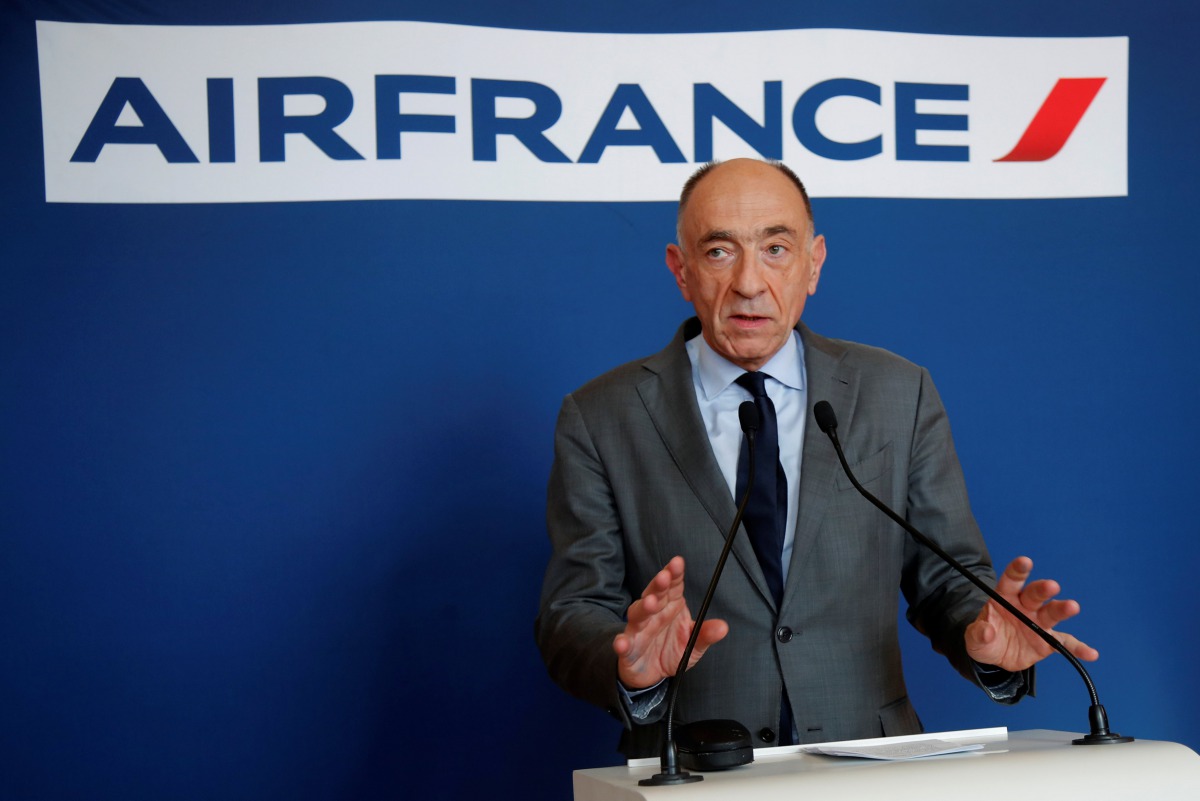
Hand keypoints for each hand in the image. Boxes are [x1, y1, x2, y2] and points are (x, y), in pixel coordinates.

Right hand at [612, 556, 728, 688]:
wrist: (651, 674)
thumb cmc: (672, 652)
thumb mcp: (693, 645)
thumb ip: (705, 634)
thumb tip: (723, 627)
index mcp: (670, 607)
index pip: (673, 586)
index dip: (674, 574)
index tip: (678, 562)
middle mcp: (653, 614)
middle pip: (654, 595)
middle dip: (658, 585)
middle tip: (665, 576)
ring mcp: (638, 630)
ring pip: (638, 615)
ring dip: (643, 608)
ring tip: (650, 603)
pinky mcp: (628, 649)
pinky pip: (624, 644)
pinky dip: (621, 643)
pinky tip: (622, 643)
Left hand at [965, 555, 1099, 670]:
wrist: (995, 656)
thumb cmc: (984, 639)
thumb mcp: (974, 638)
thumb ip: (979, 633)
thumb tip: (986, 630)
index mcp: (1005, 598)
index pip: (1011, 581)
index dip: (1018, 570)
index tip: (1025, 561)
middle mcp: (1025, 606)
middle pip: (1035, 594)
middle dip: (1043, 589)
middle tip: (1052, 586)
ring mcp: (1038, 623)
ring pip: (1052, 613)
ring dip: (1062, 609)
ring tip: (1072, 607)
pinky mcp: (1048, 641)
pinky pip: (1065, 643)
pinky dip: (1078, 648)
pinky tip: (1090, 653)